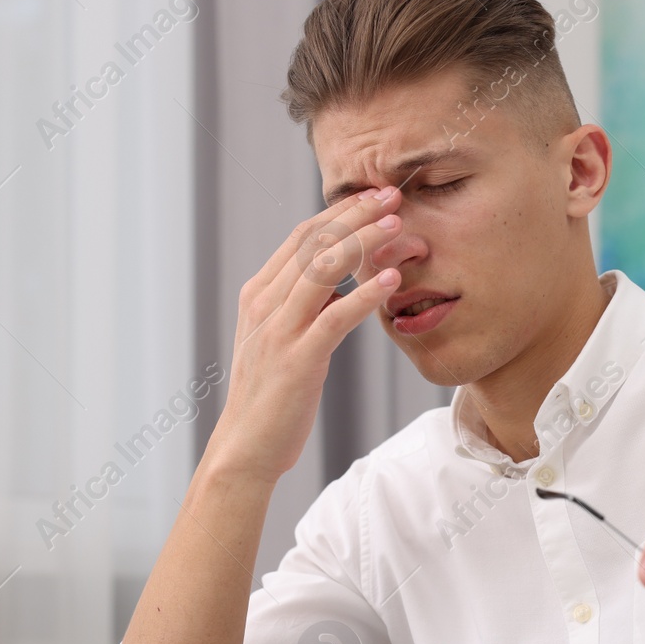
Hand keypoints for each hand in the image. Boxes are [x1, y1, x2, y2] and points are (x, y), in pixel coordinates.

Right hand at [204, 187, 405, 483]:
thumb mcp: (284, 340)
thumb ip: (305, 307)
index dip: (339, 211)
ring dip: (363, 243)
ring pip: (322, 270)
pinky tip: (390, 282)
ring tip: (398, 226)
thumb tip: (339, 281)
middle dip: (355, 214)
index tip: (375, 197)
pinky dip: (364, 296)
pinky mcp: (296, 360)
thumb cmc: (272, 396)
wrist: (247, 448)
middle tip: (393, 195)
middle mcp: (264, 304)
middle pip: (313, 243)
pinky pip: (333, 318)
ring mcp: (278, 331)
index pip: (302, 237)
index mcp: (259, 294)